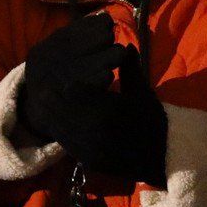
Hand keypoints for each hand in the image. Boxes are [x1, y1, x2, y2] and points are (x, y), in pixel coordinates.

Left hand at [21, 13, 165, 182]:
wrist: (161, 155)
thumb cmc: (152, 120)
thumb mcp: (143, 92)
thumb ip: (130, 69)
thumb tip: (127, 45)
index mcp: (109, 112)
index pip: (78, 95)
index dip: (67, 85)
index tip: (61, 77)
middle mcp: (97, 132)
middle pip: (64, 112)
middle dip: (54, 100)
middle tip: (44, 88)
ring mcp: (91, 149)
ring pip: (61, 129)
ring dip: (52, 116)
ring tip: (44, 103)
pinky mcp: (88, 161)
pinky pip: (67, 144)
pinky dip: (59, 131)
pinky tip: (56, 121)